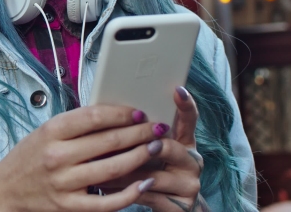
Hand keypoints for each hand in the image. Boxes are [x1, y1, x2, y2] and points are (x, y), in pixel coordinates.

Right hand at [0, 105, 166, 211]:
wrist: (6, 189)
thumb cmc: (29, 157)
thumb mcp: (46, 132)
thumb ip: (76, 124)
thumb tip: (116, 115)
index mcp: (51, 131)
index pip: (94, 117)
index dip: (122, 113)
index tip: (139, 113)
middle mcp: (57, 156)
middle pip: (109, 141)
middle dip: (139, 133)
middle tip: (157, 128)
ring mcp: (64, 183)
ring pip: (113, 169)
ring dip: (140, 157)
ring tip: (156, 148)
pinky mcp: (69, 205)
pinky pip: (107, 202)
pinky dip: (130, 193)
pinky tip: (144, 183)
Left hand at [97, 87, 205, 211]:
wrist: (171, 208)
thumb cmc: (153, 172)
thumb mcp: (152, 153)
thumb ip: (141, 136)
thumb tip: (112, 117)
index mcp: (185, 142)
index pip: (189, 119)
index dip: (186, 104)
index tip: (177, 90)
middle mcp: (191, 161)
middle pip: (168, 147)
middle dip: (139, 145)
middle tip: (116, 143)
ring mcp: (188, 184)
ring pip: (152, 175)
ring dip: (122, 171)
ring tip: (98, 166)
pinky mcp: (179, 206)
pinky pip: (145, 195)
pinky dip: (123, 191)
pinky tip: (104, 187)